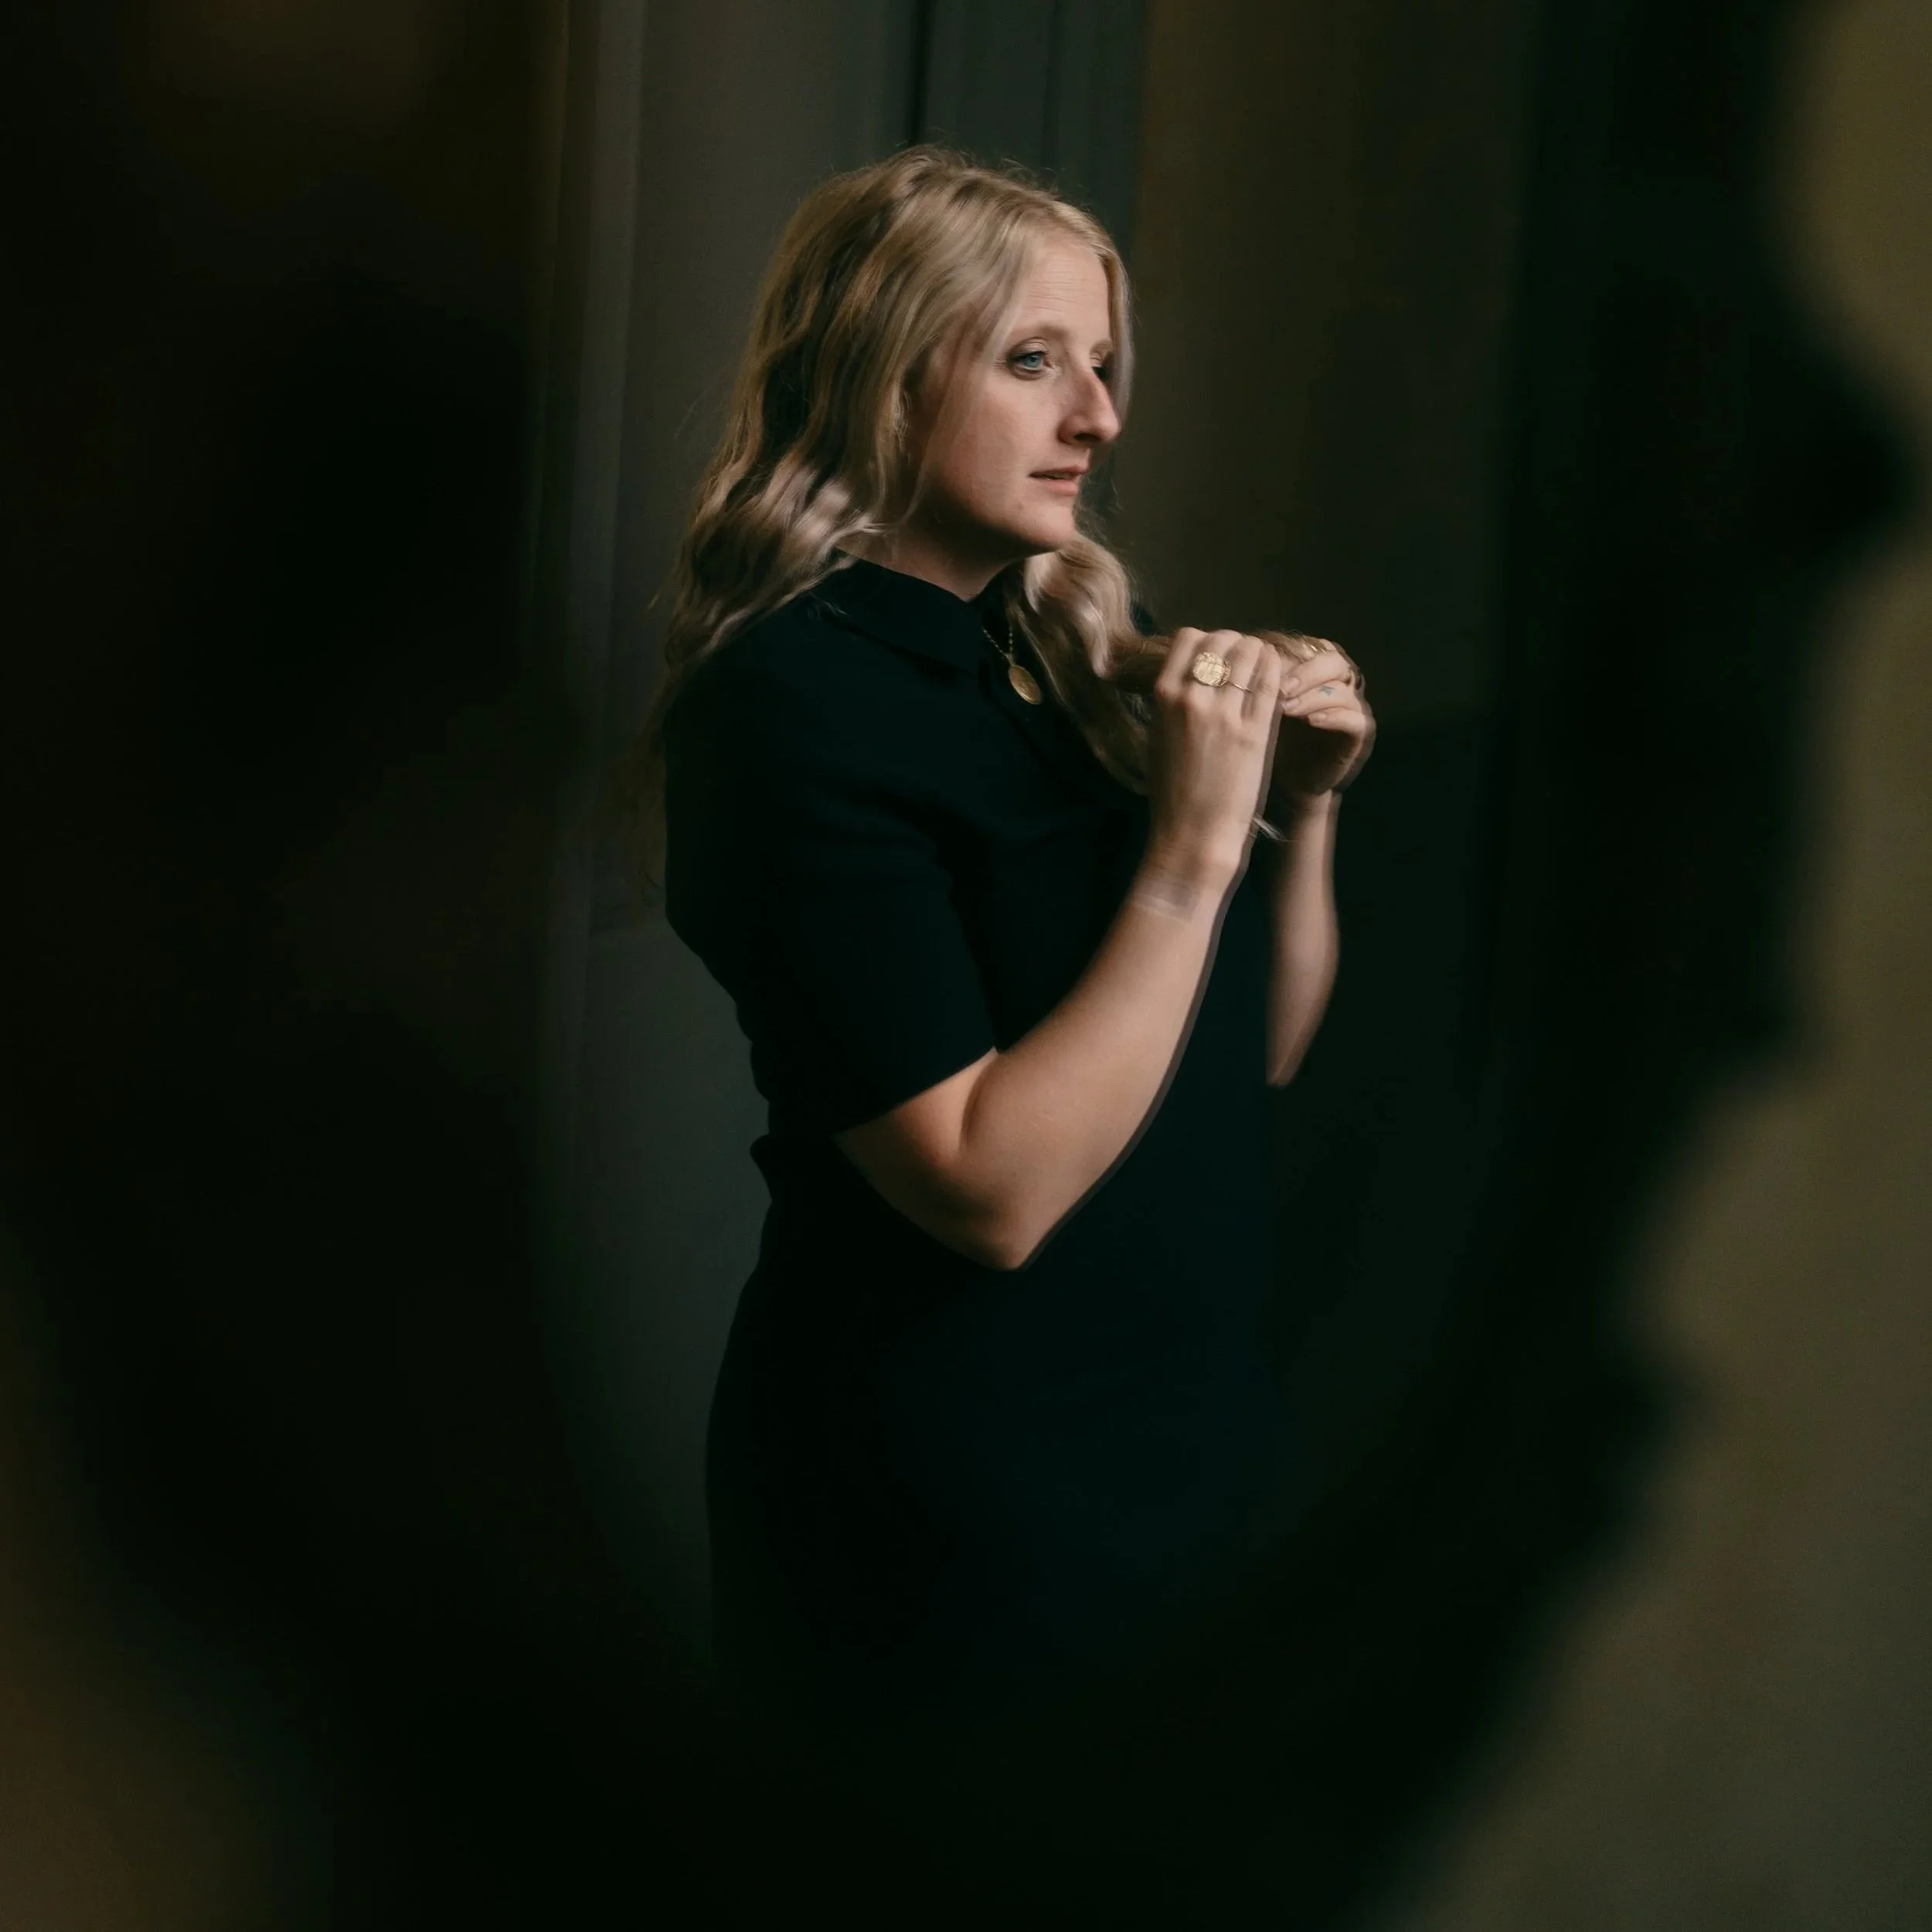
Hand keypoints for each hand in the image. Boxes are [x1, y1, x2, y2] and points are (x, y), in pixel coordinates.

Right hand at [1143, 627, 1285, 884]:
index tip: (1219, 661)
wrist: (1192, 836)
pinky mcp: (1255, 729)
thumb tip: (1194, 674)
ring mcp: (1225, 712)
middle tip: (1246, 668)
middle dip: (1238, 646)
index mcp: (1162, 696)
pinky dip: (1278, 672)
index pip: (1189, 637)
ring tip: (1264, 675)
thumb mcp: (1160, 737)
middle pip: (1223, 639)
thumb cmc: (1173, 793)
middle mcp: (1191, 696)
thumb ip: (1175, 702)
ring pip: (1251, 651)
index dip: (1209, 643)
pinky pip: (1272, 679)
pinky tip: (1280, 683)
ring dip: (1261, 657)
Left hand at [1264, 634, 1374, 809]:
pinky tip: (1312, 721)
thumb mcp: (1262, 706)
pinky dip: (1334, 718)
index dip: (1287, 655)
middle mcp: (1340, 682)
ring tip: (1286, 708)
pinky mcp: (1361, 733)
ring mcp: (1354, 706)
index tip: (1260, 668)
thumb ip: (1258, 680)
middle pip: (1332, 661)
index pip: (1311, 648)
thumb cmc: (1273, 738)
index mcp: (1317, 668)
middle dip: (1304, 673)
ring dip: (1312, 696)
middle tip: (1279, 687)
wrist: (1291, 782)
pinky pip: (1355, 719)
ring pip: (1342, 690)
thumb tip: (1236, 655)